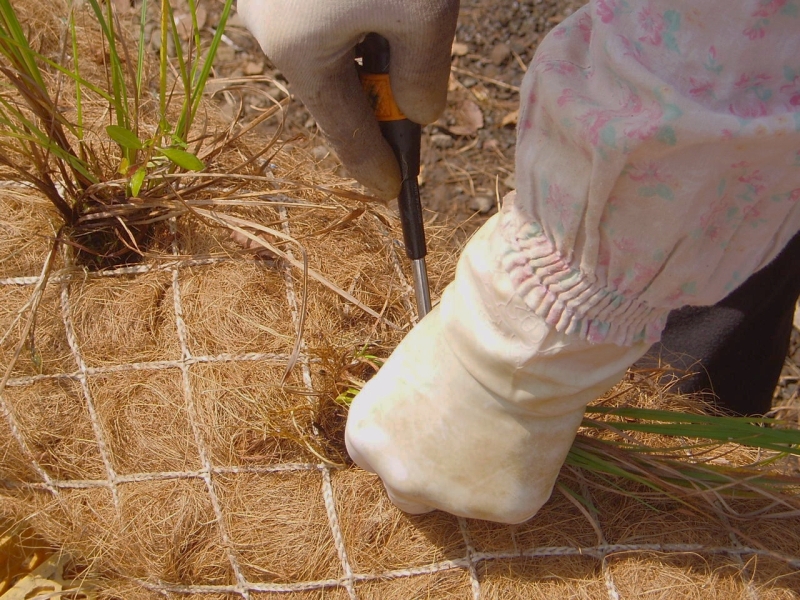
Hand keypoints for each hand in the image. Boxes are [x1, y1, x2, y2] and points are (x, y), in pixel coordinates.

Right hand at [238, 0, 459, 198]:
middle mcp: (266, 25)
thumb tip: (420, 114)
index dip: (372, 162)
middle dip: (376, 98)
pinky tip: (379, 7)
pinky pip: (317, 16)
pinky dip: (354, 22)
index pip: (342, 127)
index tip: (392, 189)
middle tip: (413, 107)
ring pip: (326, 46)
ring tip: (403, 31)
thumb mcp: (422, 8)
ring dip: (368, 53)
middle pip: (332, 84)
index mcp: (296, 48)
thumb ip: (423, 75)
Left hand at [345, 212, 648, 522]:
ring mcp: (454, 500)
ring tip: (510, 420)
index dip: (404, 442)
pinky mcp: (506, 507)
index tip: (428, 426)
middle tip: (466, 437)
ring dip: (482, 472)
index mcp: (367, 437)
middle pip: (409, 492)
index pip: (374, 458)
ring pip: (467, 496)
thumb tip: (430, 409)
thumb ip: (410, 405)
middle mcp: (400, 478)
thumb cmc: (460, 335)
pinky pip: (514, 494)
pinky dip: (525, 472)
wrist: (514, 346)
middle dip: (432, 472)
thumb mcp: (411, 367)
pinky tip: (533, 434)